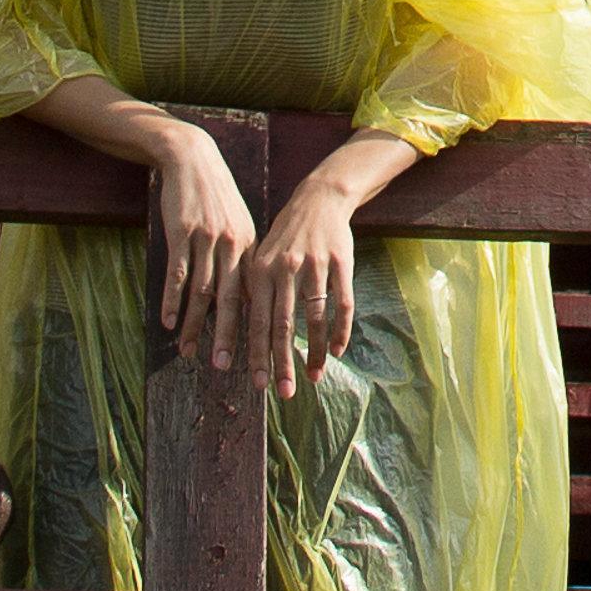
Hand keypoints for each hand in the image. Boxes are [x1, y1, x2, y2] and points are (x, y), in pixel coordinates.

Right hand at [136, 114, 261, 358]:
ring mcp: (206, 239)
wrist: (193, 159)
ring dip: (194, 326)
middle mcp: (232, 246)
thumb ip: (242, 260)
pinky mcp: (181, 233)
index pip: (254, 295)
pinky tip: (167, 321)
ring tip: (189, 353)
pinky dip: (172, 300)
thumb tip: (247, 299)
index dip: (255, 326)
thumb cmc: (216, 198)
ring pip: (201, 292)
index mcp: (249, 247)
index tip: (256, 355)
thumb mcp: (238, 226)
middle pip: (231, 301)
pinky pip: (177, 273)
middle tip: (225, 368)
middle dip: (228, 337)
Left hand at [218, 147, 384, 384]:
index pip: (256, 321)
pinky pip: (343, 303)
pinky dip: (341, 330)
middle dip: (281, 362)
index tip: (256, 383)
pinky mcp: (341, 263)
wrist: (319, 198)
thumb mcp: (262, 256)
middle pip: (282, 325)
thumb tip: (247, 332)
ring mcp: (315, 266)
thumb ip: (255, 291)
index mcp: (260, 270)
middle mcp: (285, 269)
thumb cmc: (287, 235)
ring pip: (314, 318)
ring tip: (314, 377)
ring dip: (315, 352)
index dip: (256, 354)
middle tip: (282, 392)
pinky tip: (337, 350)